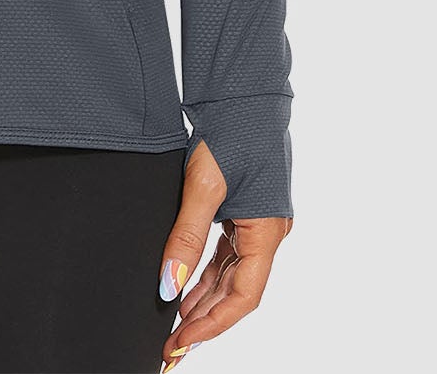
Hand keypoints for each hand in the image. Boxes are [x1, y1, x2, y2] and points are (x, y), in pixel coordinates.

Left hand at [156, 141, 290, 370]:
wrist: (243, 90)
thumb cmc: (231, 130)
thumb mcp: (203, 185)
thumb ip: (186, 238)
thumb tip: (168, 286)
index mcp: (267, 232)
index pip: (241, 298)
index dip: (211, 326)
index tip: (180, 345)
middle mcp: (267, 232)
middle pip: (236, 292)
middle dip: (204, 321)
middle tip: (170, 347)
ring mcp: (256, 220)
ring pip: (230, 273)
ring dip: (203, 299)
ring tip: (173, 325)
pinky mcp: (243, 207)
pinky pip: (225, 252)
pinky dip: (205, 272)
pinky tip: (184, 284)